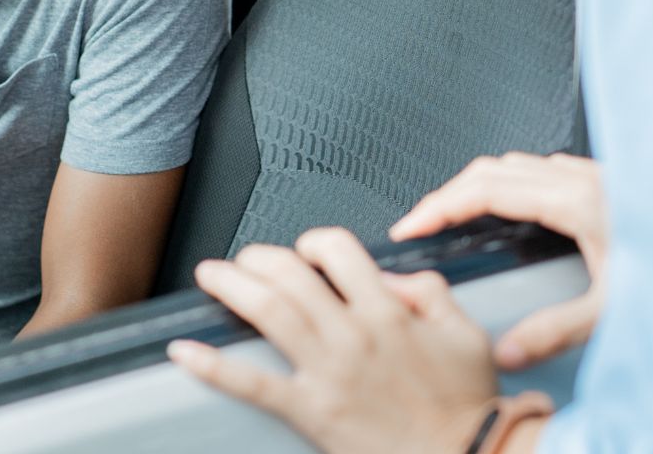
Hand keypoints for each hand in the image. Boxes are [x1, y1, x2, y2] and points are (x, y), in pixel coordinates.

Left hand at [170, 229, 497, 453]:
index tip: (307, 251)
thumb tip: (390, 275)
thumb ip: (427, 291)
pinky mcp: (311, 410)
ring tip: (210, 276)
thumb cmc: (466, 403)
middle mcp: (353, 334)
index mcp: (387, 312)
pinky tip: (186, 351)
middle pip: (289, 275)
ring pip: (268, 313)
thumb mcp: (464, 331)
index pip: (338, 251)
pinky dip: (214, 366)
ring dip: (230, 287)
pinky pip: (253, 385)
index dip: (315, 242)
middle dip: (258, 257)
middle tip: (244, 259)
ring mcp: (328, 372)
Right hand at [391, 153, 607, 369]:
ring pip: (518, 164)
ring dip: (481, 185)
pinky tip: (517, 206)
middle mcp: (583, 180)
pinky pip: (546, 168)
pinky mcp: (609, 182)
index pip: (485, 190)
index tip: (411, 227)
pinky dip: (515, 182)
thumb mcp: (615, 310)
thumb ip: (556, 331)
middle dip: (449, 195)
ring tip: (460, 215)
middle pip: (492, 171)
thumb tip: (507, 351)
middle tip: (424, 224)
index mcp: (577, 202)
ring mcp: (597, 176)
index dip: (438, 207)